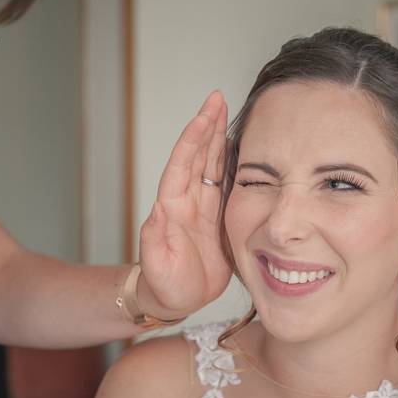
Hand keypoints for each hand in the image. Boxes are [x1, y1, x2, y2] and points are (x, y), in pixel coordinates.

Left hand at [137, 91, 231, 317]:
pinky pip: (226, 182)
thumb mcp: (158, 268)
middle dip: (207, 126)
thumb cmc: (165, 286)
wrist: (175, 300)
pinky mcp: (218, 216)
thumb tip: (155, 211)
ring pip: (212, 163)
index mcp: (173, 208)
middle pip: (198, 155)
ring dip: (219, 137)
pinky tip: (242, 146)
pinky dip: (232, 161)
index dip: (193, 139)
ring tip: (228, 111)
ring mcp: (203, 206)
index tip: (204, 115)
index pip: (183, 165)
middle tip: (218, 98)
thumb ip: (155, 241)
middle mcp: (187, 200)